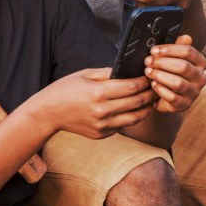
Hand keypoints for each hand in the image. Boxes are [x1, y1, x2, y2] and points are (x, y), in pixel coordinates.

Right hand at [33, 68, 157, 138]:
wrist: (49, 113)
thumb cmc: (65, 89)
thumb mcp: (85, 74)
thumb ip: (108, 73)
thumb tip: (128, 71)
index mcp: (98, 93)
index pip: (131, 87)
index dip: (144, 82)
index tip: (150, 77)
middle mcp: (102, 111)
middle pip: (137, 103)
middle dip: (150, 94)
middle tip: (156, 88)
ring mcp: (102, 125)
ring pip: (134, 118)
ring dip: (146, 109)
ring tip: (150, 101)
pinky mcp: (101, 134)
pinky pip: (122, 126)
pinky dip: (129, 117)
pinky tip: (132, 109)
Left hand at [144, 35, 205, 112]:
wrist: (167, 96)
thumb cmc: (170, 72)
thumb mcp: (173, 58)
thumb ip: (177, 47)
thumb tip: (186, 37)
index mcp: (200, 62)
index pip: (188, 51)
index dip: (169, 49)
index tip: (154, 50)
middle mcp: (201, 77)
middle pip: (183, 66)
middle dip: (162, 63)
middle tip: (148, 61)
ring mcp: (194, 92)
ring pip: (178, 83)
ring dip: (160, 76)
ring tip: (148, 72)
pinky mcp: (185, 105)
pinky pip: (173, 98)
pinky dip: (161, 90)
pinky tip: (153, 85)